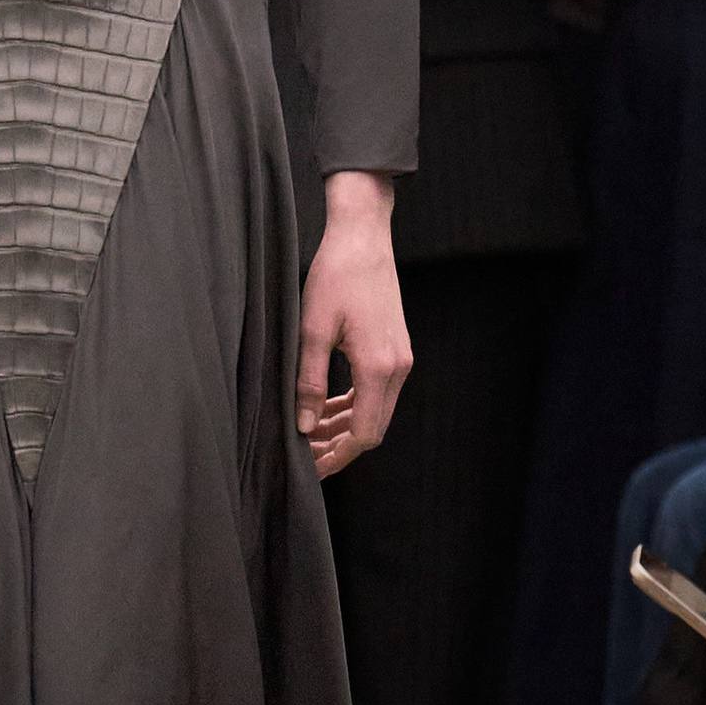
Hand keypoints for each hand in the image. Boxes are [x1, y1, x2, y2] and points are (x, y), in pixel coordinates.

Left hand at [297, 172, 410, 478]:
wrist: (363, 236)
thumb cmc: (335, 275)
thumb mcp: (312, 330)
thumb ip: (309, 383)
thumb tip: (304, 428)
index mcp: (378, 367)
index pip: (364, 433)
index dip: (338, 457)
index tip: (310, 468)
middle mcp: (397, 367)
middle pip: (373, 427)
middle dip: (340, 446)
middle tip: (305, 456)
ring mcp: (400, 358)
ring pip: (376, 410)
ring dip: (346, 426)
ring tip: (311, 434)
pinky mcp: (395, 348)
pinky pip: (377, 390)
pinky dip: (354, 404)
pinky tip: (329, 407)